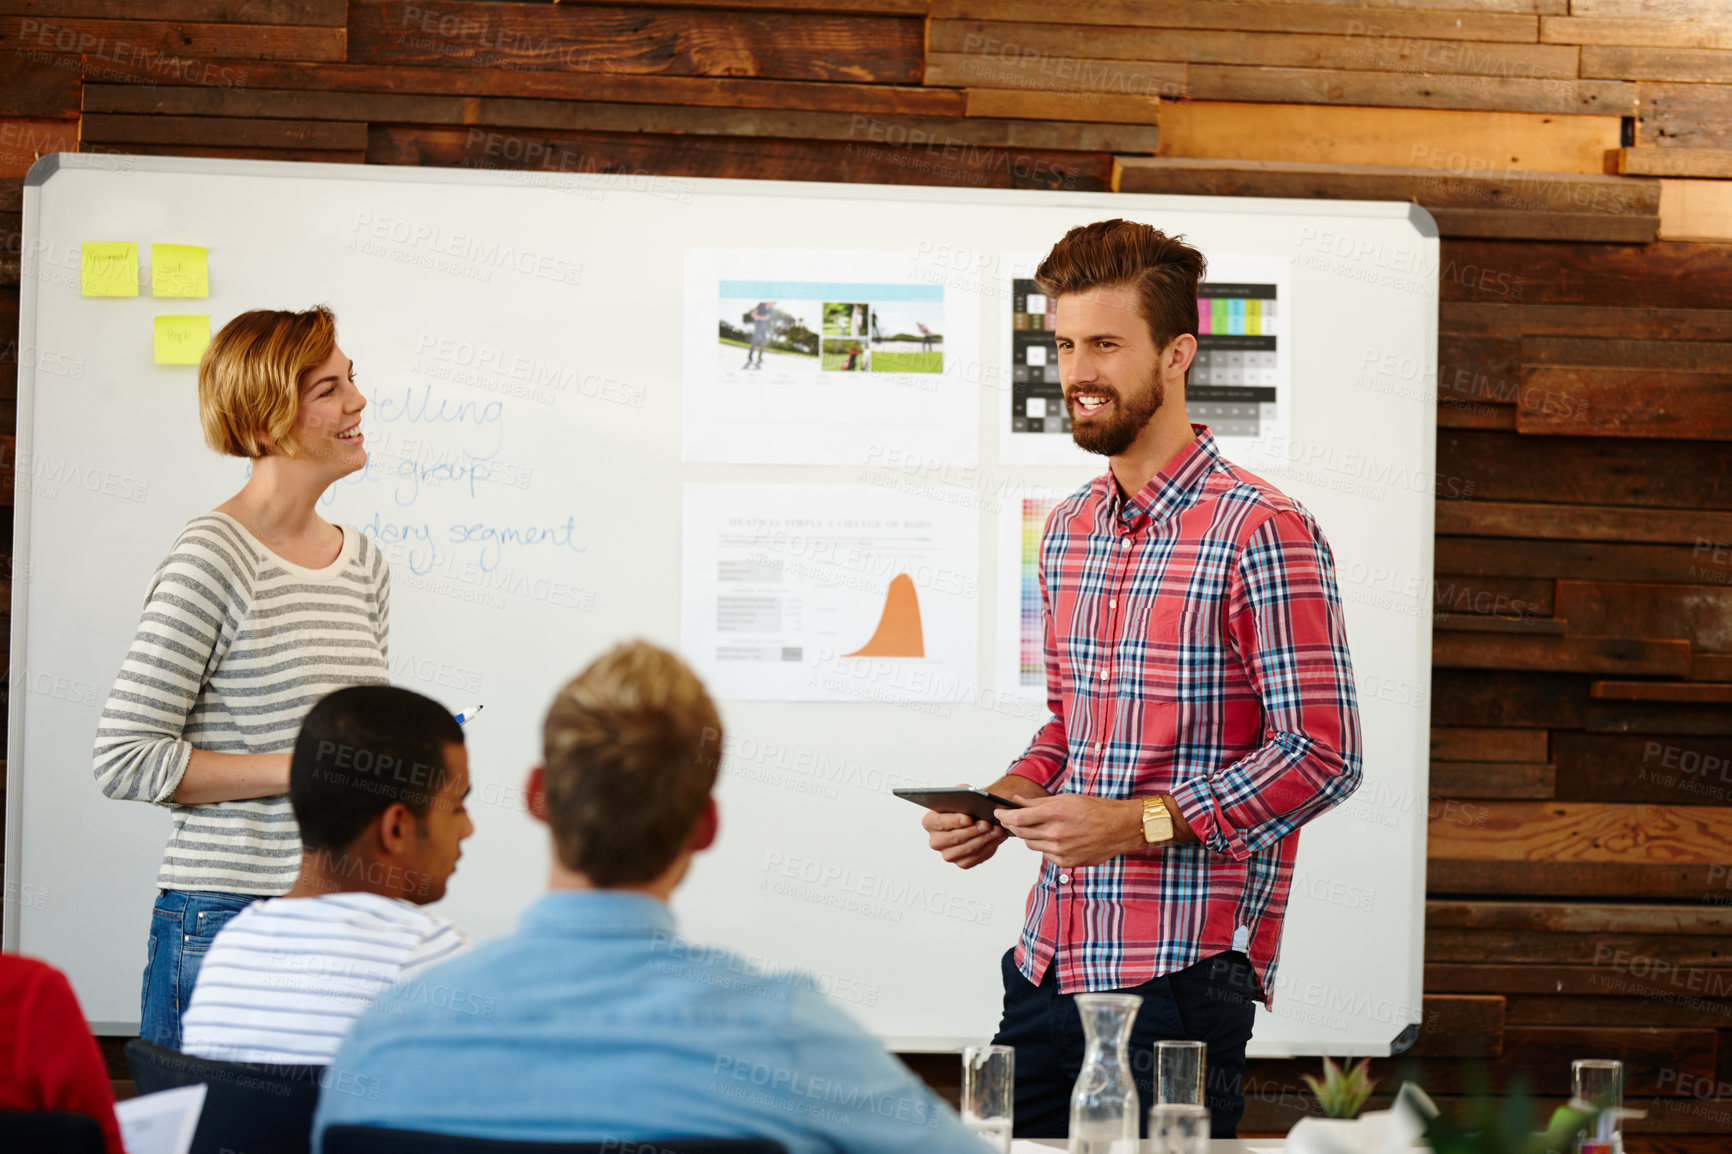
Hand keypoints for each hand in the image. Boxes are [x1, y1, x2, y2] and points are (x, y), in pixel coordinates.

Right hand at [922, 787, 1009, 869]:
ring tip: (997, 830)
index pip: (939, 822)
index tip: (969, 818)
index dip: (954, 821)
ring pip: (967, 850)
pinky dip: (989, 848)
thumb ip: (962, 792)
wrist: (974, 817)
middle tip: (987, 824)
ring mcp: (947, 854)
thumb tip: (971, 797)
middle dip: (974, 830)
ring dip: (984, 839)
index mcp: (930, 822)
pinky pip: (975, 859)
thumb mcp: (961, 793)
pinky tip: (997, 838)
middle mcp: (935, 840)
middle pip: (954, 838)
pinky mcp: (961, 862)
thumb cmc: (965, 805)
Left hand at [995, 793, 1142, 868]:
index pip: (1018, 818)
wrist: (1120, 828)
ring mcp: (1061, 851)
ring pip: (1031, 845)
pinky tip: (1054, 838)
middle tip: (1012, 819)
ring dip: (1029, 836)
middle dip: (1013, 826)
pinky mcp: (1067, 862)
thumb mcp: (1066, 799)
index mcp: (1054, 814)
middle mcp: (1056, 834)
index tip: (998, 813)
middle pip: (1021, 833)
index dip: (1004, 816)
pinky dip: (1044, 847)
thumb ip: (1038, 803)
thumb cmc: (1096, 810)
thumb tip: (1017, 801)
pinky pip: (1045, 855)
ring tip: (1038, 827)